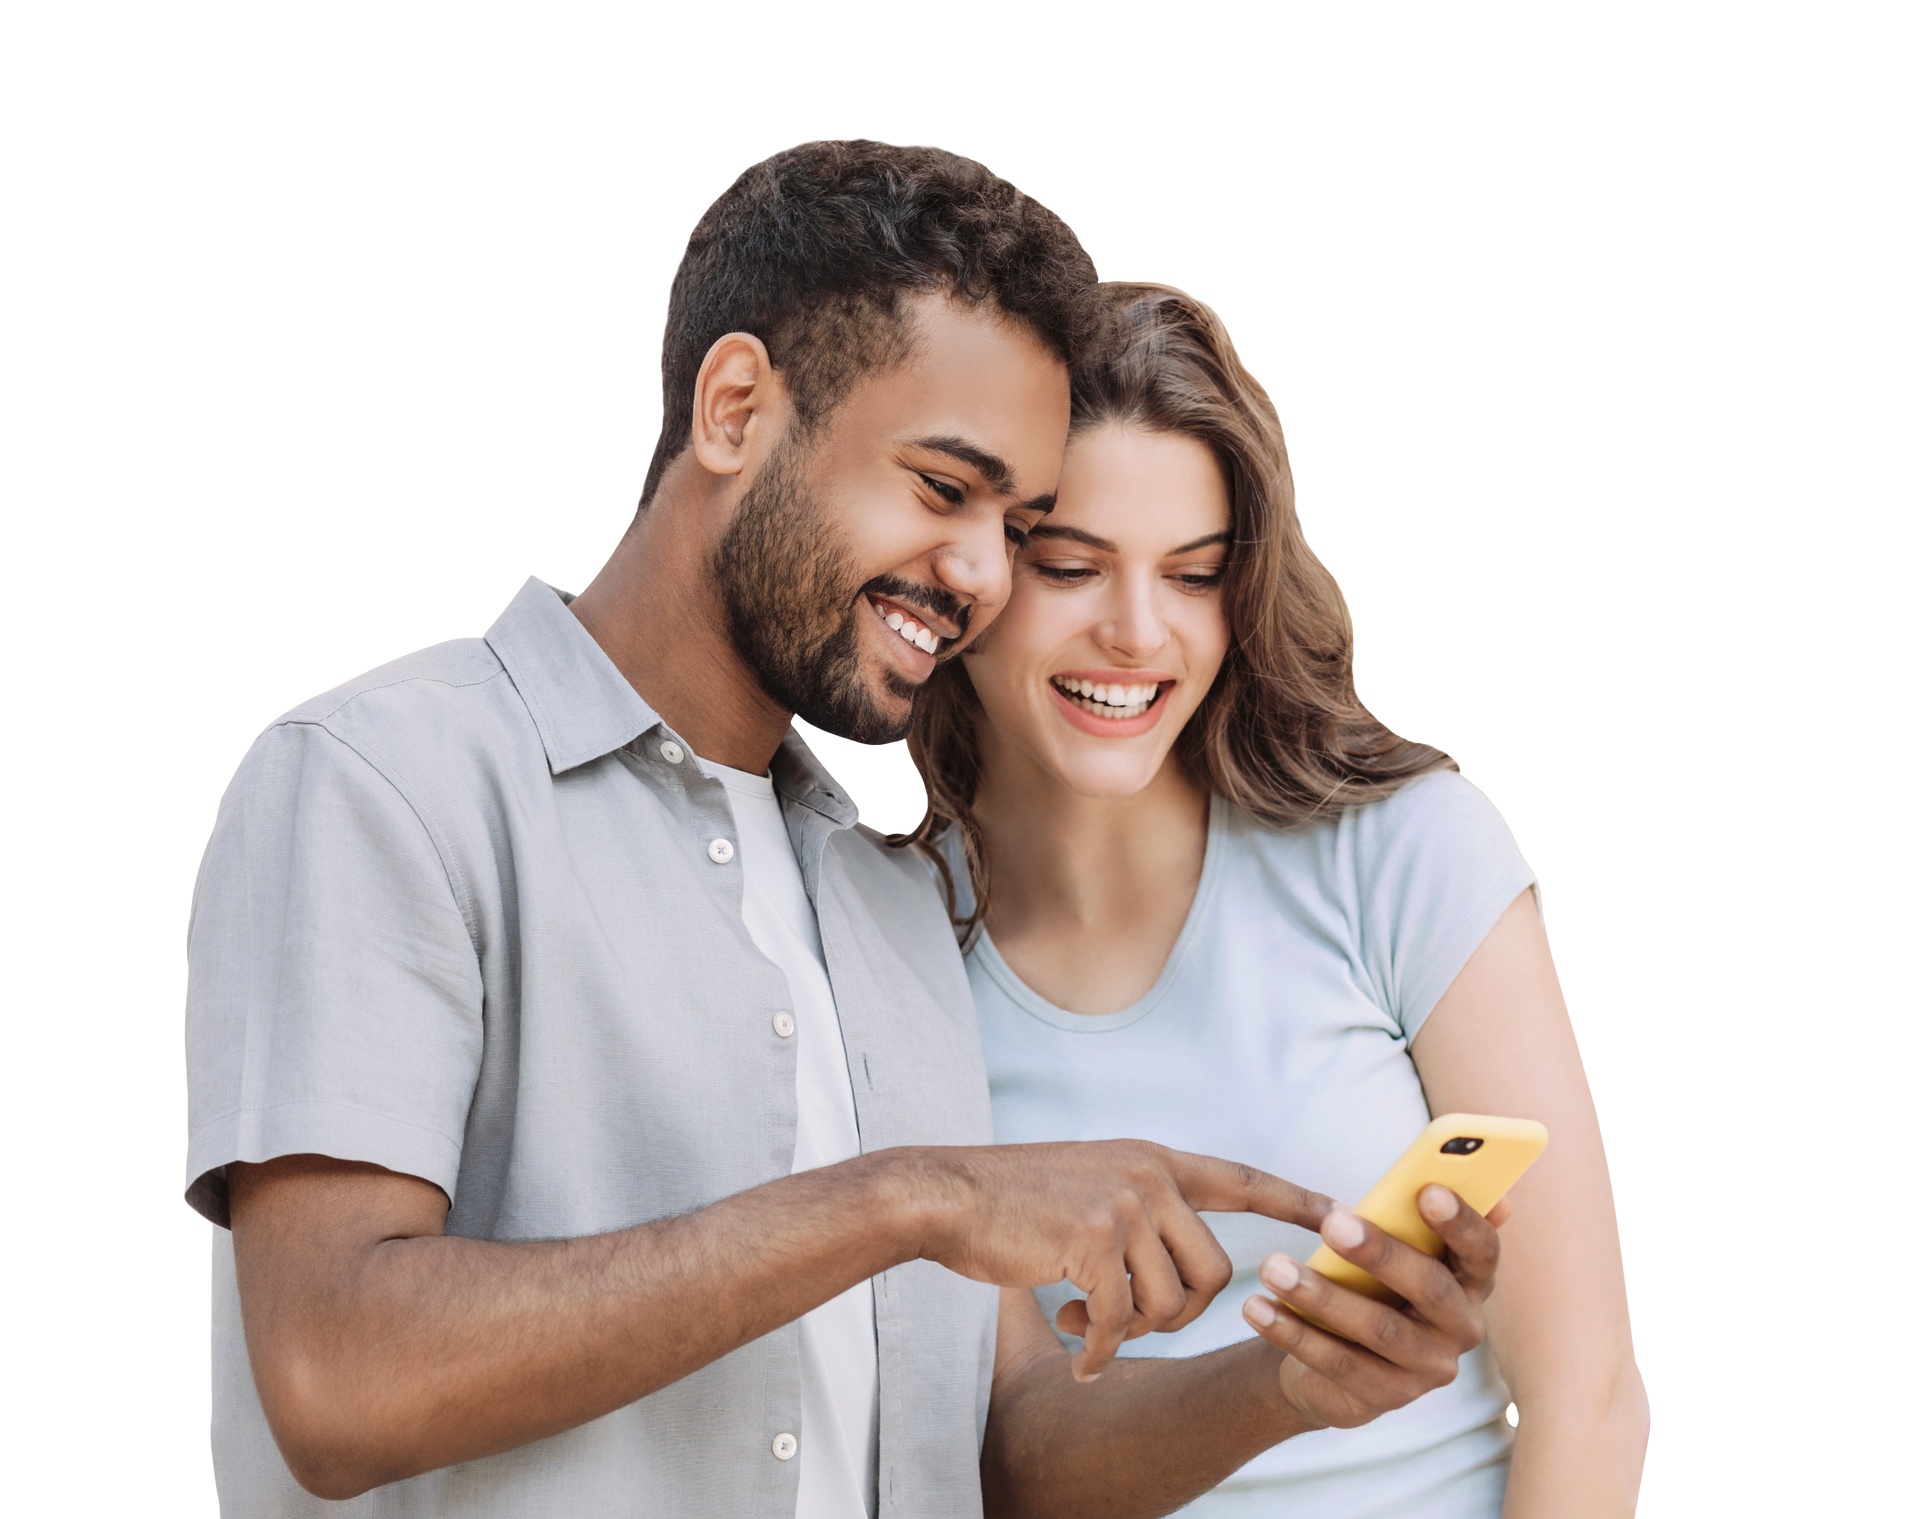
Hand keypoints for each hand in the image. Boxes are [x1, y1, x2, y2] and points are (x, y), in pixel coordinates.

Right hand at [915, 1141, 1328, 1381]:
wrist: (949, 1195)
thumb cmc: (1013, 1202)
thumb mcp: (1090, 1186)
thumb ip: (1139, 1213)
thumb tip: (1177, 1274)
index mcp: (1154, 1160)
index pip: (1241, 1181)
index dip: (1293, 1201)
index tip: (1339, 1213)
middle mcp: (1149, 1175)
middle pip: (1212, 1273)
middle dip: (1175, 1315)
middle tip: (1123, 1319)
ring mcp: (1124, 1203)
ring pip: (1169, 1302)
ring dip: (1131, 1330)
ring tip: (1085, 1318)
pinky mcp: (1094, 1239)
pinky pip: (1123, 1321)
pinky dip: (1102, 1350)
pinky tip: (1079, 1356)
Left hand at [1240, 1185, 1506, 1428]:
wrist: (1334, 1361)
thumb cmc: (1369, 1285)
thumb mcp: (1387, 1250)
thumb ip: (1403, 1219)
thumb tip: (1425, 1176)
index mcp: (1470, 1281)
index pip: (1482, 1250)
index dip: (1462, 1222)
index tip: (1428, 1190)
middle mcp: (1462, 1328)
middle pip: (1430, 1289)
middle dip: (1380, 1253)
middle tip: (1332, 1224)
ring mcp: (1429, 1369)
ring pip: (1378, 1329)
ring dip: (1321, 1295)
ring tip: (1273, 1267)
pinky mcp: (1388, 1398)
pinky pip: (1339, 1363)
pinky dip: (1293, 1333)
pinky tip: (1258, 1308)